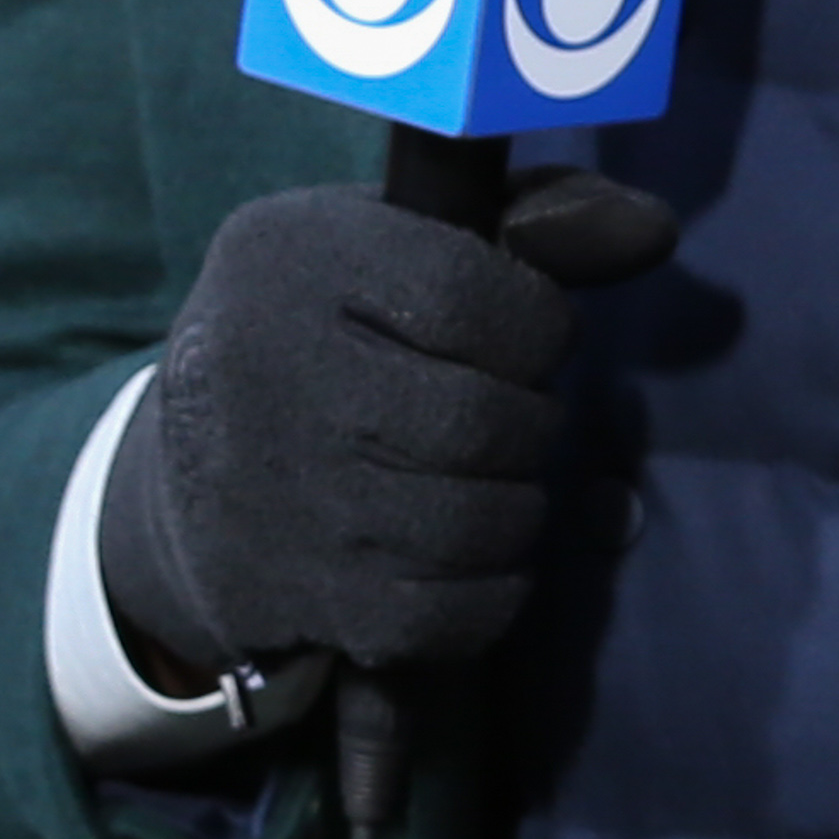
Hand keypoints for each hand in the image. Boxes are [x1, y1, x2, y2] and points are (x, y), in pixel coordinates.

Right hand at [96, 173, 678, 695]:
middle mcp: (264, 374)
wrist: (185, 473)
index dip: (537, 328)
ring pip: (473, 525)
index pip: (477, 300)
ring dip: (513, 510)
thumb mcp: (411, 241)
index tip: (520, 338)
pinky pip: (443, 617)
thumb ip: (545, 221)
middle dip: (530, 426)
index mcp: (293, 260)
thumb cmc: (337, 332)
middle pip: (483, 423)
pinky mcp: (283, 597)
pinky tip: (462, 555)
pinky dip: (485, 593)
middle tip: (503, 421)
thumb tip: (653, 232)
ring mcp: (272, 496)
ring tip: (481, 482)